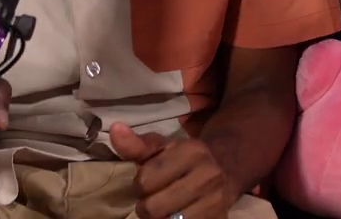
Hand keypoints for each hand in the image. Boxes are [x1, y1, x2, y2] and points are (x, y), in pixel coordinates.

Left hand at [109, 123, 235, 218]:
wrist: (225, 168)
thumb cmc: (183, 159)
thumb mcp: (162, 148)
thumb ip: (136, 144)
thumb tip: (115, 129)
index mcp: (192, 151)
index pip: (145, 180)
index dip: (140, 184)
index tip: (148, 182)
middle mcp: (208, 176)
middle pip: (153, 208)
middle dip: (147, 206)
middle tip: (154, 198)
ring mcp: (215, 201)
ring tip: (165, 209)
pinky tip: (175, 216)